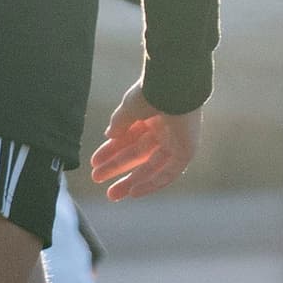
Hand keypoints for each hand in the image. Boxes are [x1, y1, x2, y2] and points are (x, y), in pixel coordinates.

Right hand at [88, 85, 197, 199]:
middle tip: (96, 179)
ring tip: (111, 195)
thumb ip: (119, 123)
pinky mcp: (187, 150)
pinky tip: (134, 192)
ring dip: (132, 180)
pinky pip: (170, 172)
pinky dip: (153, 183)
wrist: (174, 87)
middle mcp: (162, 128)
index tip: (94, 162)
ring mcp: (176, 140)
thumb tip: (109, 135)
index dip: (110, 151)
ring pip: (152, 166)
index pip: (128, 138)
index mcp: (148, 115)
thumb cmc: (151, 92)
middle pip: (138, 154)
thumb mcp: (128, 109)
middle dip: (117, 167)